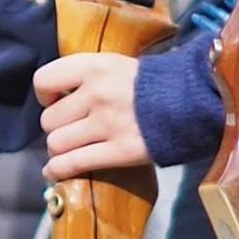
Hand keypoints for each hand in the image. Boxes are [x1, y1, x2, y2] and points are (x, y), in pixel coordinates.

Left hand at [36, 50, 152, 183]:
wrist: (194, 100)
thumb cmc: (155, 83)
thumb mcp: (118, 66)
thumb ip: (90, 77)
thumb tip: (61, 97)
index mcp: (95, 67)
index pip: (45, 80)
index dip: (46, 95)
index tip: (56, 101)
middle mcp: (96, 94)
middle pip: (49, 120)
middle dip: (57, 128)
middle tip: (71, 130)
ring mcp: (106, 124)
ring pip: (56, 144)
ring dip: (59, 150)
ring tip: (71, 149)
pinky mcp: (118, 151)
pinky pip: (74, 163)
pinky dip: (59, 170)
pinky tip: (56, 172)